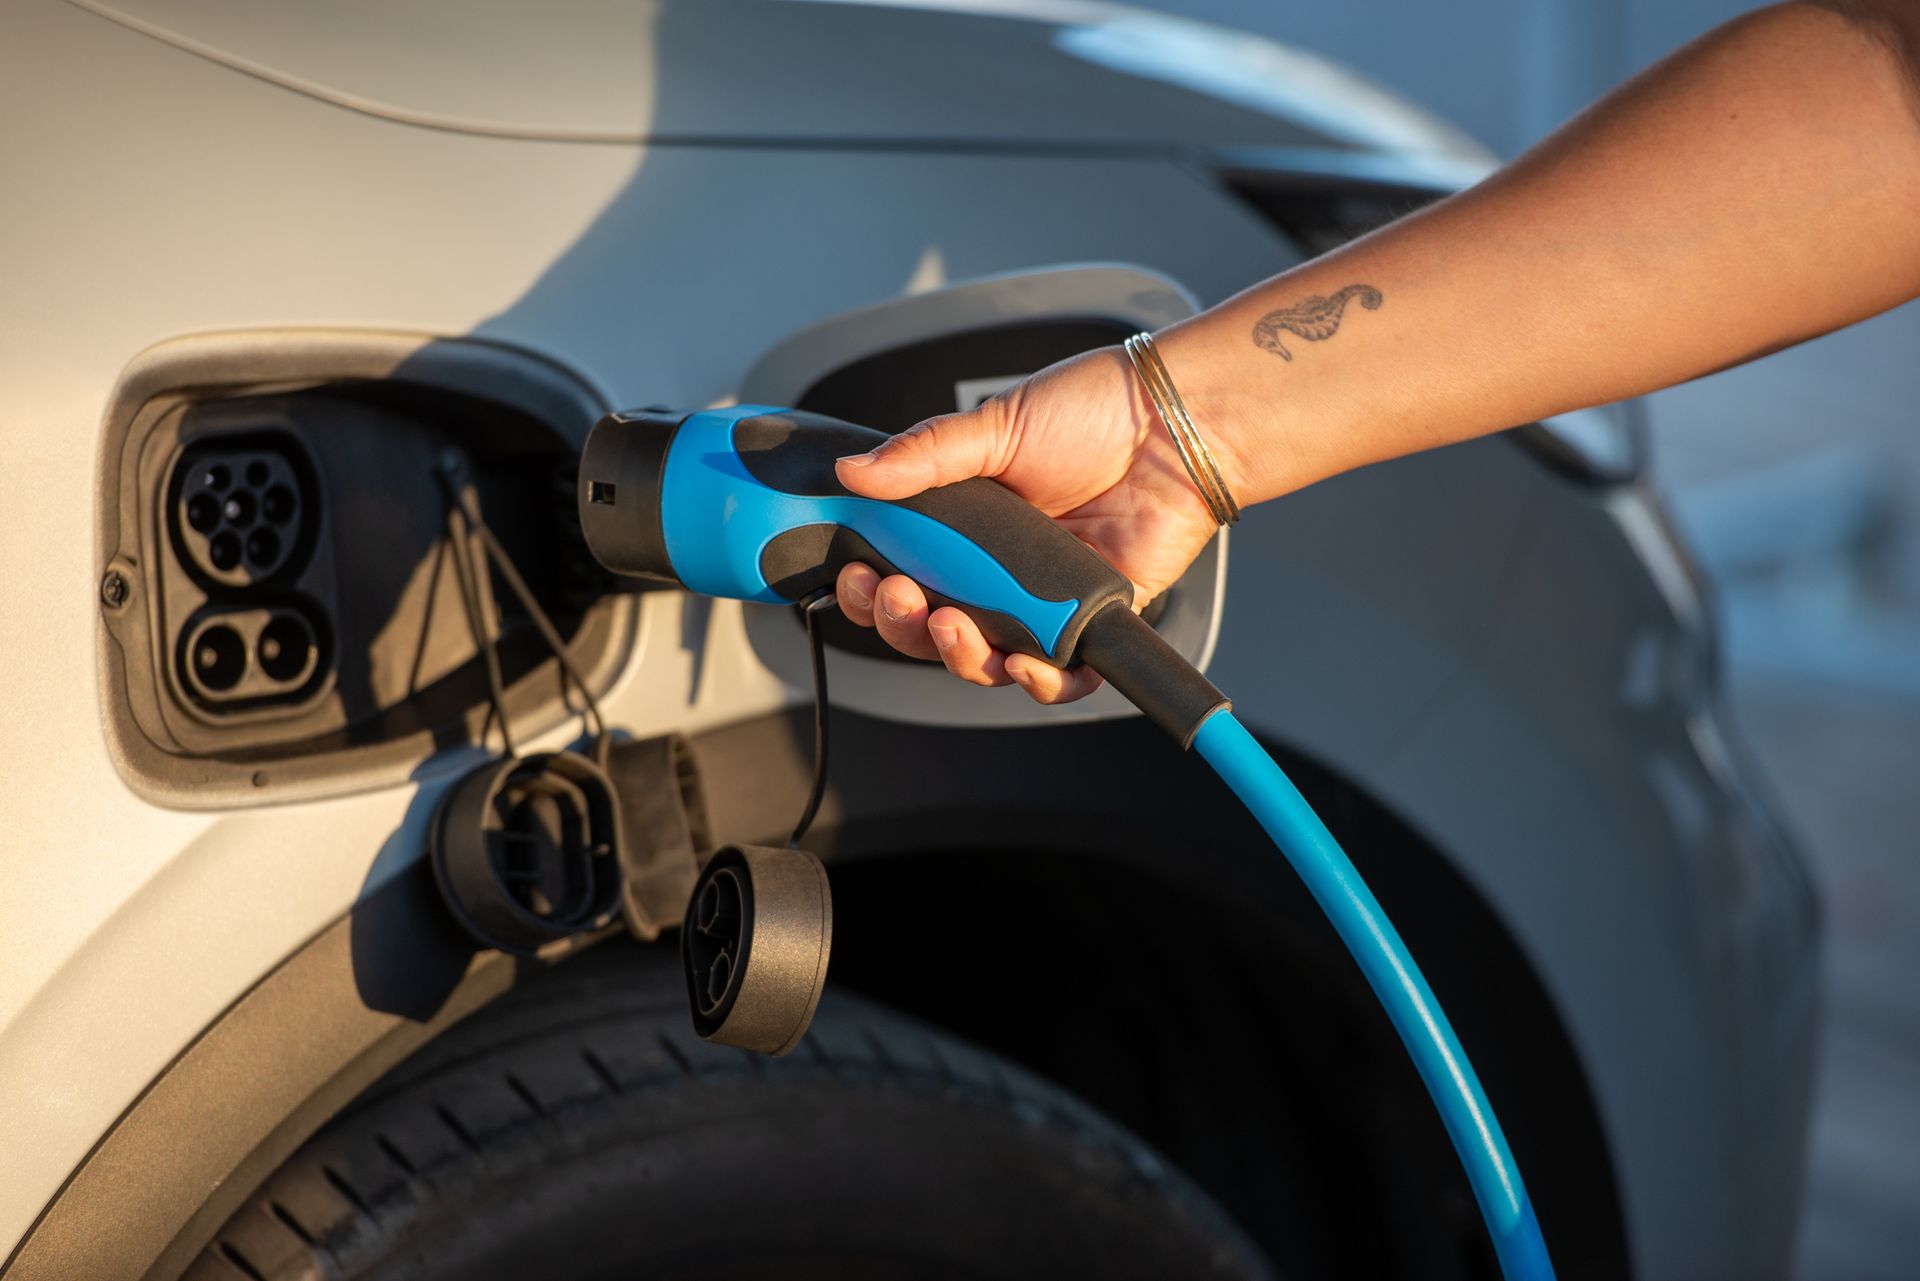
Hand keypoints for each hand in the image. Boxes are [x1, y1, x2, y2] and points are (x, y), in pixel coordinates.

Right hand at [830, 343, 1224, 703]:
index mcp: (969, 527)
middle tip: (899, 597)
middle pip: (934, 628)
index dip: (874, 589)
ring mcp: (1046, 599)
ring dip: (958, 656)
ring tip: (948, 626)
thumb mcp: (995, 425)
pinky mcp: (1095, 619)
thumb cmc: (1097, 412)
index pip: (903, 575)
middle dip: (904, 625)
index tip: (858, 575)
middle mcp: (1002, 570)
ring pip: (989, 659)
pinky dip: (1040, 684)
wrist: (1177, 421)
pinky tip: (1023, 665)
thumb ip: (923, 456)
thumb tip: (853, 475)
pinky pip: (1063, 675)